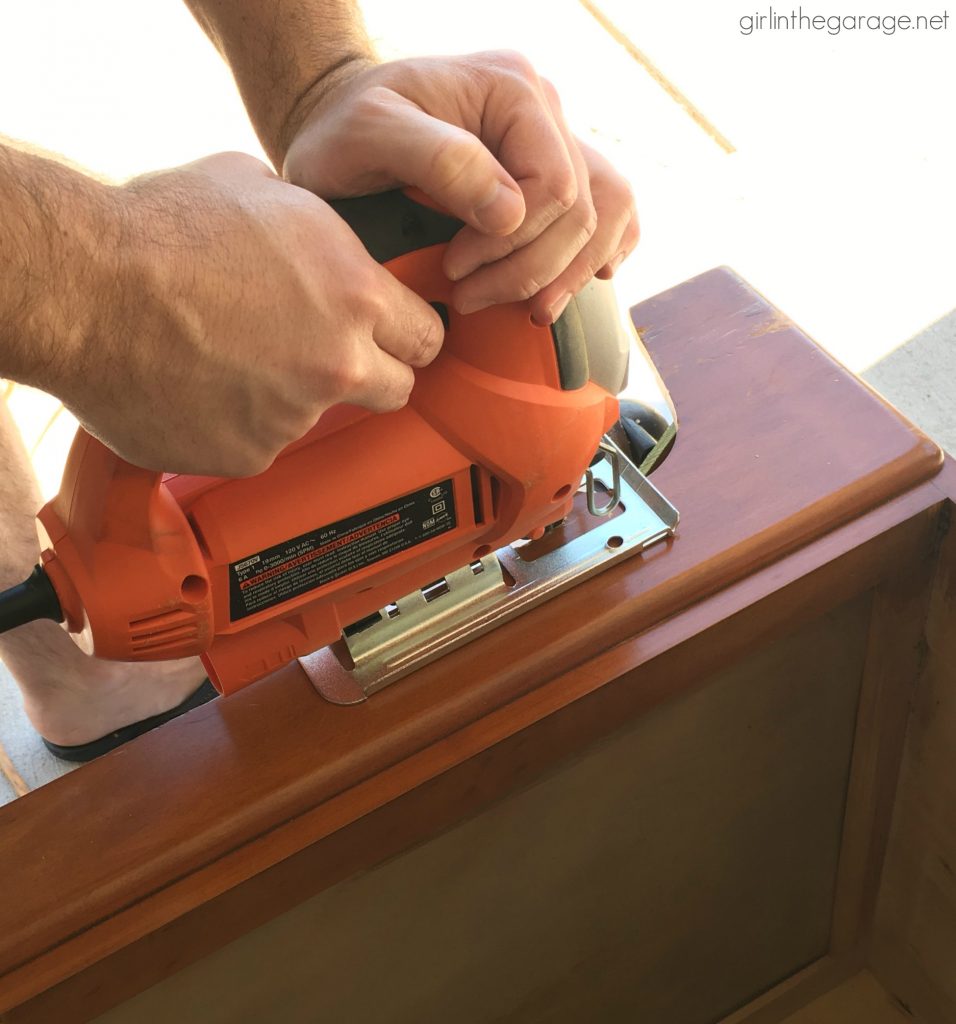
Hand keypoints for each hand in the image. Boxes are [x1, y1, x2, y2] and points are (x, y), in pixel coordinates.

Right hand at [60, 153, 442, 476]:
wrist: (84, 287)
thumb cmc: (160, 230)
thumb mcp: (258, 189)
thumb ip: (313, 226)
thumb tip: (320, 235)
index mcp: (355, 295)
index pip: (428, 337)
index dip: (412, 336)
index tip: (399, 340)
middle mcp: (336, 364)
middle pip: (396, 390)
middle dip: (373, 375)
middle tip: (328, 357)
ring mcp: (292, 418)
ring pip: (314, 415)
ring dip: (287, 395)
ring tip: (228, 356)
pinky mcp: (246, 455)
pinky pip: (258, 443)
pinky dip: (237, 423)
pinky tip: (200, 387)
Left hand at [282, 51, 638, 324]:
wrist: (338, 129)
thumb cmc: (344, 131)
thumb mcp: (369, 134)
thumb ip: (441, 162)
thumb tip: (511, 212)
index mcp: (512, 89)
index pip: (555, 184)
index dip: (513, 242)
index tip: (454, 267)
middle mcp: (544, 110)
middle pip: (583, 209)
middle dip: (531, 269)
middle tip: (467, 298)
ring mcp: (553, 141)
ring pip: (611, 213)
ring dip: (573, 273)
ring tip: (531, 311)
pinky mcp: (550, 174)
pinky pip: (613, 212)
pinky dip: (600, 252)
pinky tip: (581, 281)